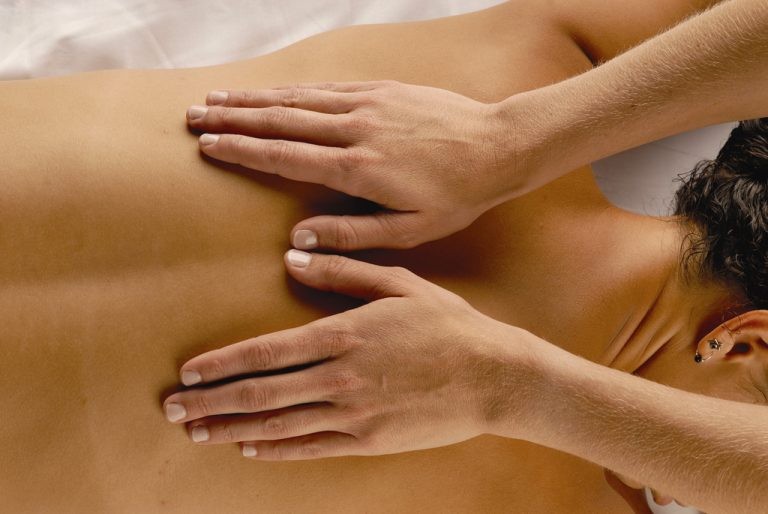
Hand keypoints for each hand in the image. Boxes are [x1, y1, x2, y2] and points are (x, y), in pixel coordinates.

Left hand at [163, 251, 532, 459]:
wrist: (494, 375)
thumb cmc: (448, 326)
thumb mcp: (399, 283)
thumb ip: (343, 273)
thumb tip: (293, 258)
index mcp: (344, 334)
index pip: (267, 352)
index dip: (223, 364)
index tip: (190, 371)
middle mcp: (341, 377)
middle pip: (261, 392)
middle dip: (212, 401)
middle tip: (173, 409)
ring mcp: (354, 413)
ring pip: (278, 425)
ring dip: (232, 428)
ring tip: (198, 432)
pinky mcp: (370, 441)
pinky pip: (312, 448)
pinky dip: (276, 449)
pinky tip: (249, 448)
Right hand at [186, 81, 514, 250]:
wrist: (499, 146)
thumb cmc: (457, 196)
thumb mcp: (409, 231)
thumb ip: (351, 236)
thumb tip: (297, 241)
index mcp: (358, 169)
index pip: (285, 156)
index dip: (242, 150)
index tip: (207, 145)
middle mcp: (356, 129)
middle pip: (281, 120)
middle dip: (233, 117)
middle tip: (193, 115)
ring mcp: (368, 103)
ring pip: (299, 99)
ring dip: (255, 98)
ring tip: (219, 99)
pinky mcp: (383, 89)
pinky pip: (327, 87)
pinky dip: (293, 89)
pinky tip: (273, 91)